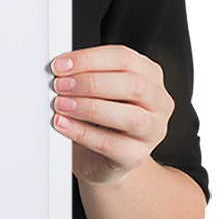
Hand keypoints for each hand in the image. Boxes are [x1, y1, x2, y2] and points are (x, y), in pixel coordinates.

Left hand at [49, 45, 173, 185]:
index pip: (124, 58)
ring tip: (61, 105)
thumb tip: (60, 69)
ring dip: (90, 107)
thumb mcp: (97, 91)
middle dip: (91, 82)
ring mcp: (152, 131)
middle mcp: (158, 102)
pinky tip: (63, 124)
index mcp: (150, 76)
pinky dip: (83, 133)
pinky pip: (111, 144)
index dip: (90, 59)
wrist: (102, 160)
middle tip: (60, 85)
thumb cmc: (100, 121)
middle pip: (133, 85)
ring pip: (130, 117)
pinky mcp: (136, 156)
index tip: (61, 65)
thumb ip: (86, 76)